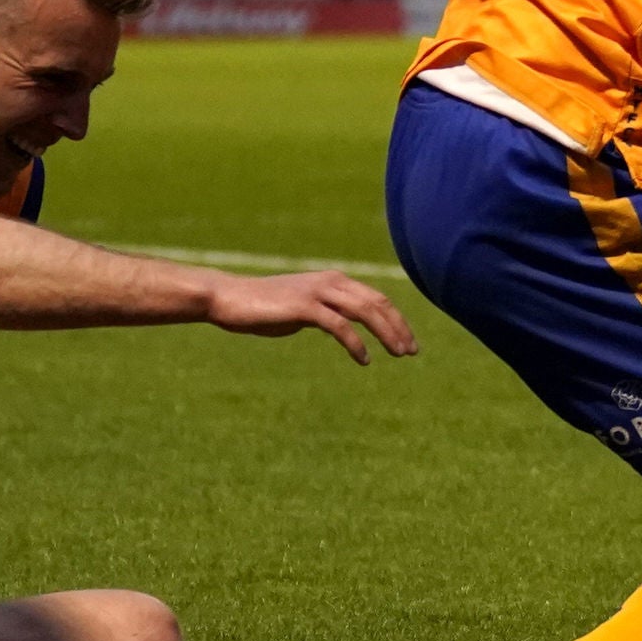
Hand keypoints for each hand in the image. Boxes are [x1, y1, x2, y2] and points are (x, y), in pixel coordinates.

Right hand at [203, 267, 416, 361]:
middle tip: (412, 351)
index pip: (376, 298)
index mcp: (333, 280)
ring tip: (398, 354)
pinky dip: (356, 344)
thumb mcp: (302, 308)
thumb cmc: (263, 306)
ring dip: (386, 334)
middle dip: (399, 326)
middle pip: (377, 303)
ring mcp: (318, 293)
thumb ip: (325, 313)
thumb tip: (342, 327)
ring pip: (365, 312)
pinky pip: (340, 327)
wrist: (229, 298)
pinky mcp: (304, 308)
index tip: (408, 340)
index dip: (395, 319)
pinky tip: (364, 360)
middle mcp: (330, 282)